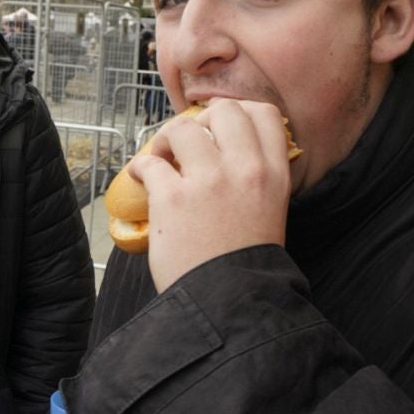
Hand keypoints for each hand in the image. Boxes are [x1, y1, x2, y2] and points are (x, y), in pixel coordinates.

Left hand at [132, 99, 292, 291]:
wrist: (229, 304)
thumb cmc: (245, 264)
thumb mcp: (270, 212)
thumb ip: (256, 178)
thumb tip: (227, 152)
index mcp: (273, 175)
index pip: (266, 114)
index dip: (240, 114)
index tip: (221, 128)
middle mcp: (245, 170)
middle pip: (224, 109)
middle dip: (202, 120)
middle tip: (190, 143)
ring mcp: (208, 181)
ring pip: (183, 128)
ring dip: (166, 139)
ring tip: (163, 159)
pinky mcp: (173, 198)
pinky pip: (149, 163)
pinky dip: (139, 168)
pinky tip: (141, 178)